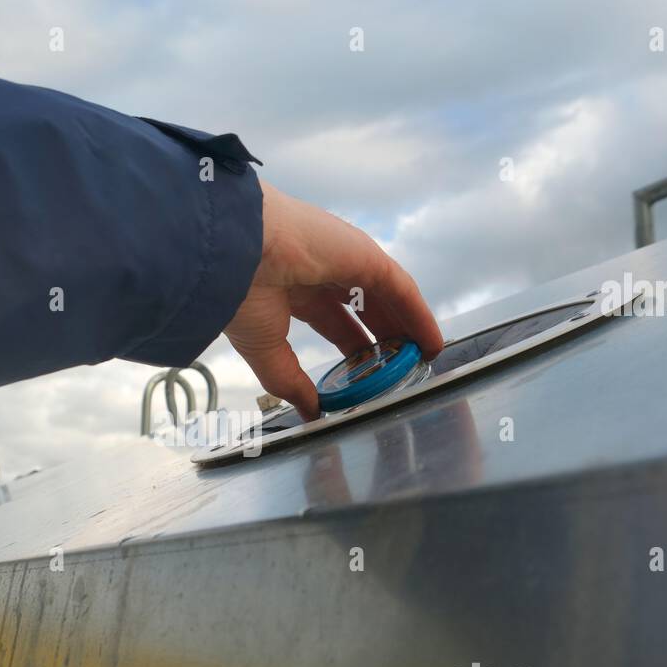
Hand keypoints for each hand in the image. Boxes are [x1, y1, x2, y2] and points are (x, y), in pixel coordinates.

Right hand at [225, 180, 442, 419]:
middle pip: (365, 308)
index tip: (366, 370)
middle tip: (399, 365)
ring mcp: (344, 259)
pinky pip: (400, 289)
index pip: (332, 319)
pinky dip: (418, 315)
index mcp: (291, 288)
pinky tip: (430, 341)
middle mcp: (320, 271)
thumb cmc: (239, 297)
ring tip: (422, 355)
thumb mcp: (267, 351)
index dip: (352, 346)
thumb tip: (310, 412)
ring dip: (406, 326)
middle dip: (383, 336)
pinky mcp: (365, 254)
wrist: (236, 255)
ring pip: (386, 297)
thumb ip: (291, 382)